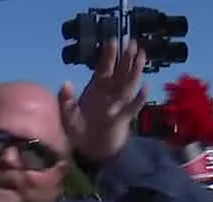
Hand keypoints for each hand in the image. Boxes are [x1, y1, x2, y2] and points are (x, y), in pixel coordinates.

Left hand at [58, 39, 148, 163]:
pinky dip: (139, 98)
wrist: (89, 149)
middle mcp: (109, 94)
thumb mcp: (68, 115)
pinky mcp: (123, 118)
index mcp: (96, 89)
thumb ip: (66, 100)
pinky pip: (133, 107)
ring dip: (135, 71)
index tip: (112, 40)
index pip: (104, 68)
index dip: (108, 55)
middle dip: (125, 58)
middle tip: (131, 42)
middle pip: (120, 72)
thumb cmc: (78, 130)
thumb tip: (66, 83)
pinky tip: (146, 86)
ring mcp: (118, 104)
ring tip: (140, 55)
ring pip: (129, 85)